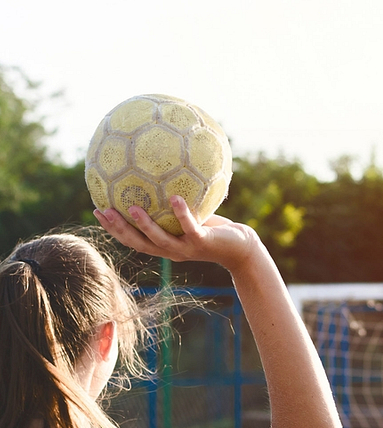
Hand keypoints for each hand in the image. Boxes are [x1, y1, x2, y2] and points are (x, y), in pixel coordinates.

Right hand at [93, 196, 257, 271]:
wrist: (241, 248)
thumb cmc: (216, 231)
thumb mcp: (194, 215)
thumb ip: (175, 204)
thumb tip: (161, 175)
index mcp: (165, 245)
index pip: (133, 240)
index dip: (114, 229)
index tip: (96, 212)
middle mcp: (172, 251)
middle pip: (139, 243)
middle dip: (119, 229)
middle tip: (103, 211)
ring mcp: (187, 249)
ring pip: (160, 240)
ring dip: (145, 225)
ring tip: (132, 207)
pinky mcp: (203, 243)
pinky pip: (190, 227)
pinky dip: (182, 213)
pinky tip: (175, 197)